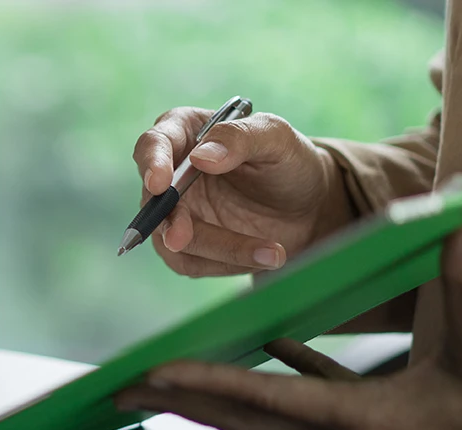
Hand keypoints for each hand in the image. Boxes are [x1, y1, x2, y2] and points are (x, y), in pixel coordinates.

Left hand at [113, 221, 461, 429]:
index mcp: (356, 418)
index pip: (262, 396)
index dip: (207, 380)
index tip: (157, 372)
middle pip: (238, 415)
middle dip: (178, 399)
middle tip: (120, 386)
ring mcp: (342, 427)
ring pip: (257, 408)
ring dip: (209, 390)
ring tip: (161, 375)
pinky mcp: (359, 415)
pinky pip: (301, 390)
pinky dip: (274, 366)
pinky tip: (265, 338)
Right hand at [133, 107, 354, 275]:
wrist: (309, 207)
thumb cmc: (289, 162)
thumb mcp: (276, 138)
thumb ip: (240, 138)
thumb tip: (200, 157)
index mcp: (185, 133)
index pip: (153, 144)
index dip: (152, 163)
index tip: (161, 183)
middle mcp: (173, 173)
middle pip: (154, 201)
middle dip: (170, 222)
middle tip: (183, 237)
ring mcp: (178, 212)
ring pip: (171, 239)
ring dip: (219, 249)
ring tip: (273, 252)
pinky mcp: (189, 245)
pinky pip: (189, 263)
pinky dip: (227, 263)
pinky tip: (263, 255)